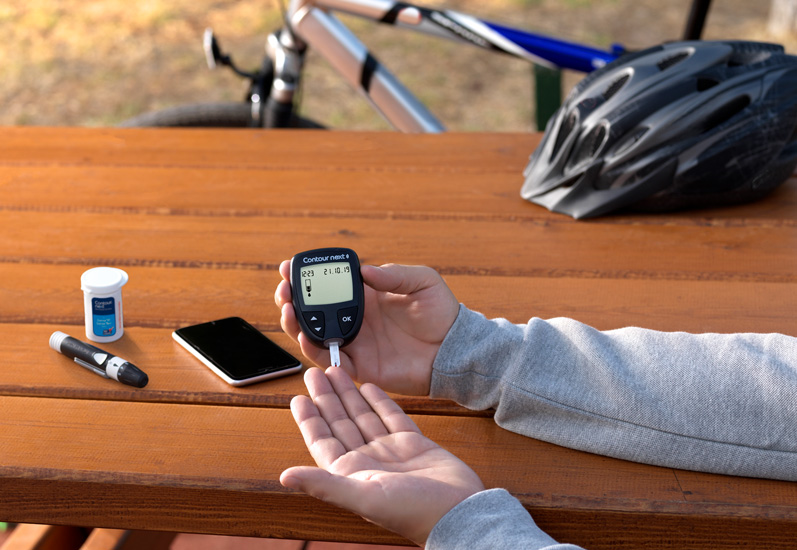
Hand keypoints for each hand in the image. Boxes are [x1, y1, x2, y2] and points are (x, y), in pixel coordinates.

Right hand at [275, 262, 458, 394]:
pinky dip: (312, 350)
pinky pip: (329, 360)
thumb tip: (365, 271)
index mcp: (366, 296)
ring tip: (288, 310)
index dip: (306, 276)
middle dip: (291, 298)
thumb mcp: (422, 282)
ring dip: (295, 323)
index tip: (289, 267)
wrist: (454, 350)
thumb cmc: (442, 313)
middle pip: (312, 309)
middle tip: (283, 290)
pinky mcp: (360, 367)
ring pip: (313, 334)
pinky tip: (304, 337)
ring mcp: (355, 343)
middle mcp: (355, 319)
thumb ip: (395, 274)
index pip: (328, 284)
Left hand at [280, 367, 483, 545]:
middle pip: (340, 423)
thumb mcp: (362, 497)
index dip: (309, 419)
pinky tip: (369, 386)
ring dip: (349, 395)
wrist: (458, 511)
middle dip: (326, 397)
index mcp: (351, 474)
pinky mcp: (413, 443)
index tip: (297, 396)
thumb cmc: (412, 513)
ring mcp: (390, 451)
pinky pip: (391, 416)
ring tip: (337, 371)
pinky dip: (380, 401)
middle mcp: (367, 461)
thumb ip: (324, 483)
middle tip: (315, 372)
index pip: (322, 441)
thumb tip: (285, 476)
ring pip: (363, 416)